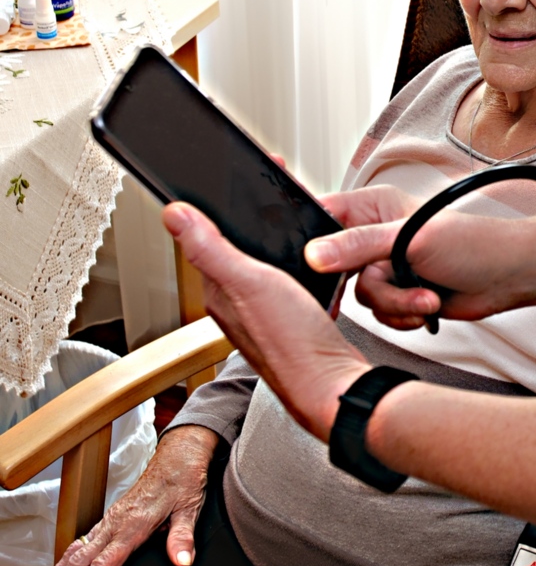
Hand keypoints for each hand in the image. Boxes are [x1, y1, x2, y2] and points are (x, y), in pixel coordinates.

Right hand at [34, 424, 217, 565]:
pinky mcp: (109, 518)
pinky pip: (81, 541)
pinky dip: (65, 560)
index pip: (106, 562)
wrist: (178, 454)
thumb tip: (183, 562)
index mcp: (134, 523)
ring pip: (75, 550)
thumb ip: (183, 537)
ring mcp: (110, 520)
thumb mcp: (190, 508)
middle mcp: (116, 522)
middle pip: (81, 559)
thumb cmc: (184, 479)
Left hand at [163, 203, 373, 442]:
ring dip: (280, 245)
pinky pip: (292, 282)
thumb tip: (173, 214)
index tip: (241, 180)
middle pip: (241, 250)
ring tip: (295, 224)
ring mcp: (266, 313)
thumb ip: (210, 248)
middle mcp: (238, 303)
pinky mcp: (294, 319)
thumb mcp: (249, 282)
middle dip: (256, 222)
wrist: (332, 385)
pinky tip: (314, 263)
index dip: (223, 207)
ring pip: (267, 265)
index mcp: (220, 291)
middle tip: (277, 195)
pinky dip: (301, 267)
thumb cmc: (292, 342)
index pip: (210, 238)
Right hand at [309, 185, 535, 328]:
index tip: (310, 264)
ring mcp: (388, 267)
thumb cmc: (474, 244)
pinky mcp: (400, 295)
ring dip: (394, 303)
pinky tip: (427, 306)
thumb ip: (358, 246)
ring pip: (362, 296)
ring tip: (425, 295)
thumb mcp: (409, 239)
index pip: (324, 216)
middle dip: (369, 283)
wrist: (509, 278)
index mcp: (374, 207)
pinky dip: (402, 315)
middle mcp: (376, 236)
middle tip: (384, 284)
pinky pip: (380, 314)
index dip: (312, 241)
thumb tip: (314, 254)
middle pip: (336, 267)